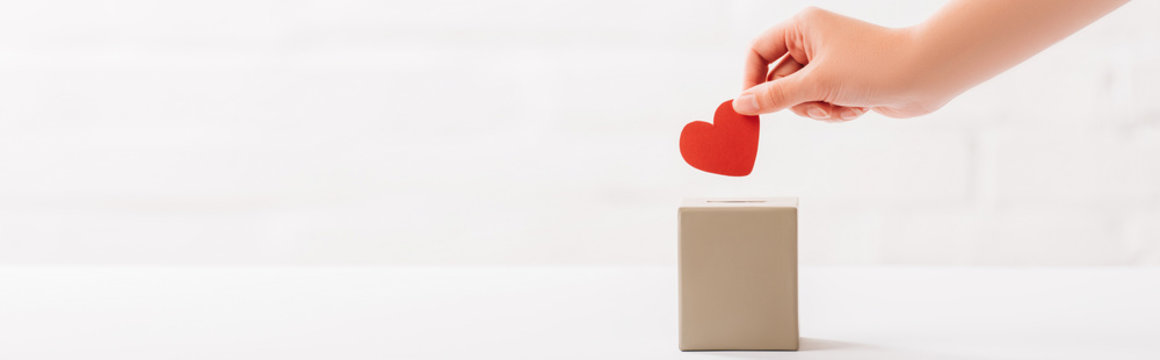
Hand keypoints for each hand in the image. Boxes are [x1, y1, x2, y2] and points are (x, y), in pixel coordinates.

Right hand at [732, 7, 947, 120]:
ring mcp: (828, 63)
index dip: (750, 80)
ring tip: (842, 105)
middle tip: (818, 104)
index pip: (758, 52)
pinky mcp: (843, 83)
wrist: (925, 75)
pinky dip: (834, 112)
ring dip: (818, 109)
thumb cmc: (875, 66)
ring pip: (799, 98)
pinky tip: (856, 107)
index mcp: (802, 27)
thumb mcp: (817, 84)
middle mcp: (813, 42)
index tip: (750, 107)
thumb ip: (774, 97)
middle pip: (778, 81)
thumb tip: (740, 105)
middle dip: (797, 101)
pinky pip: (821, 105)